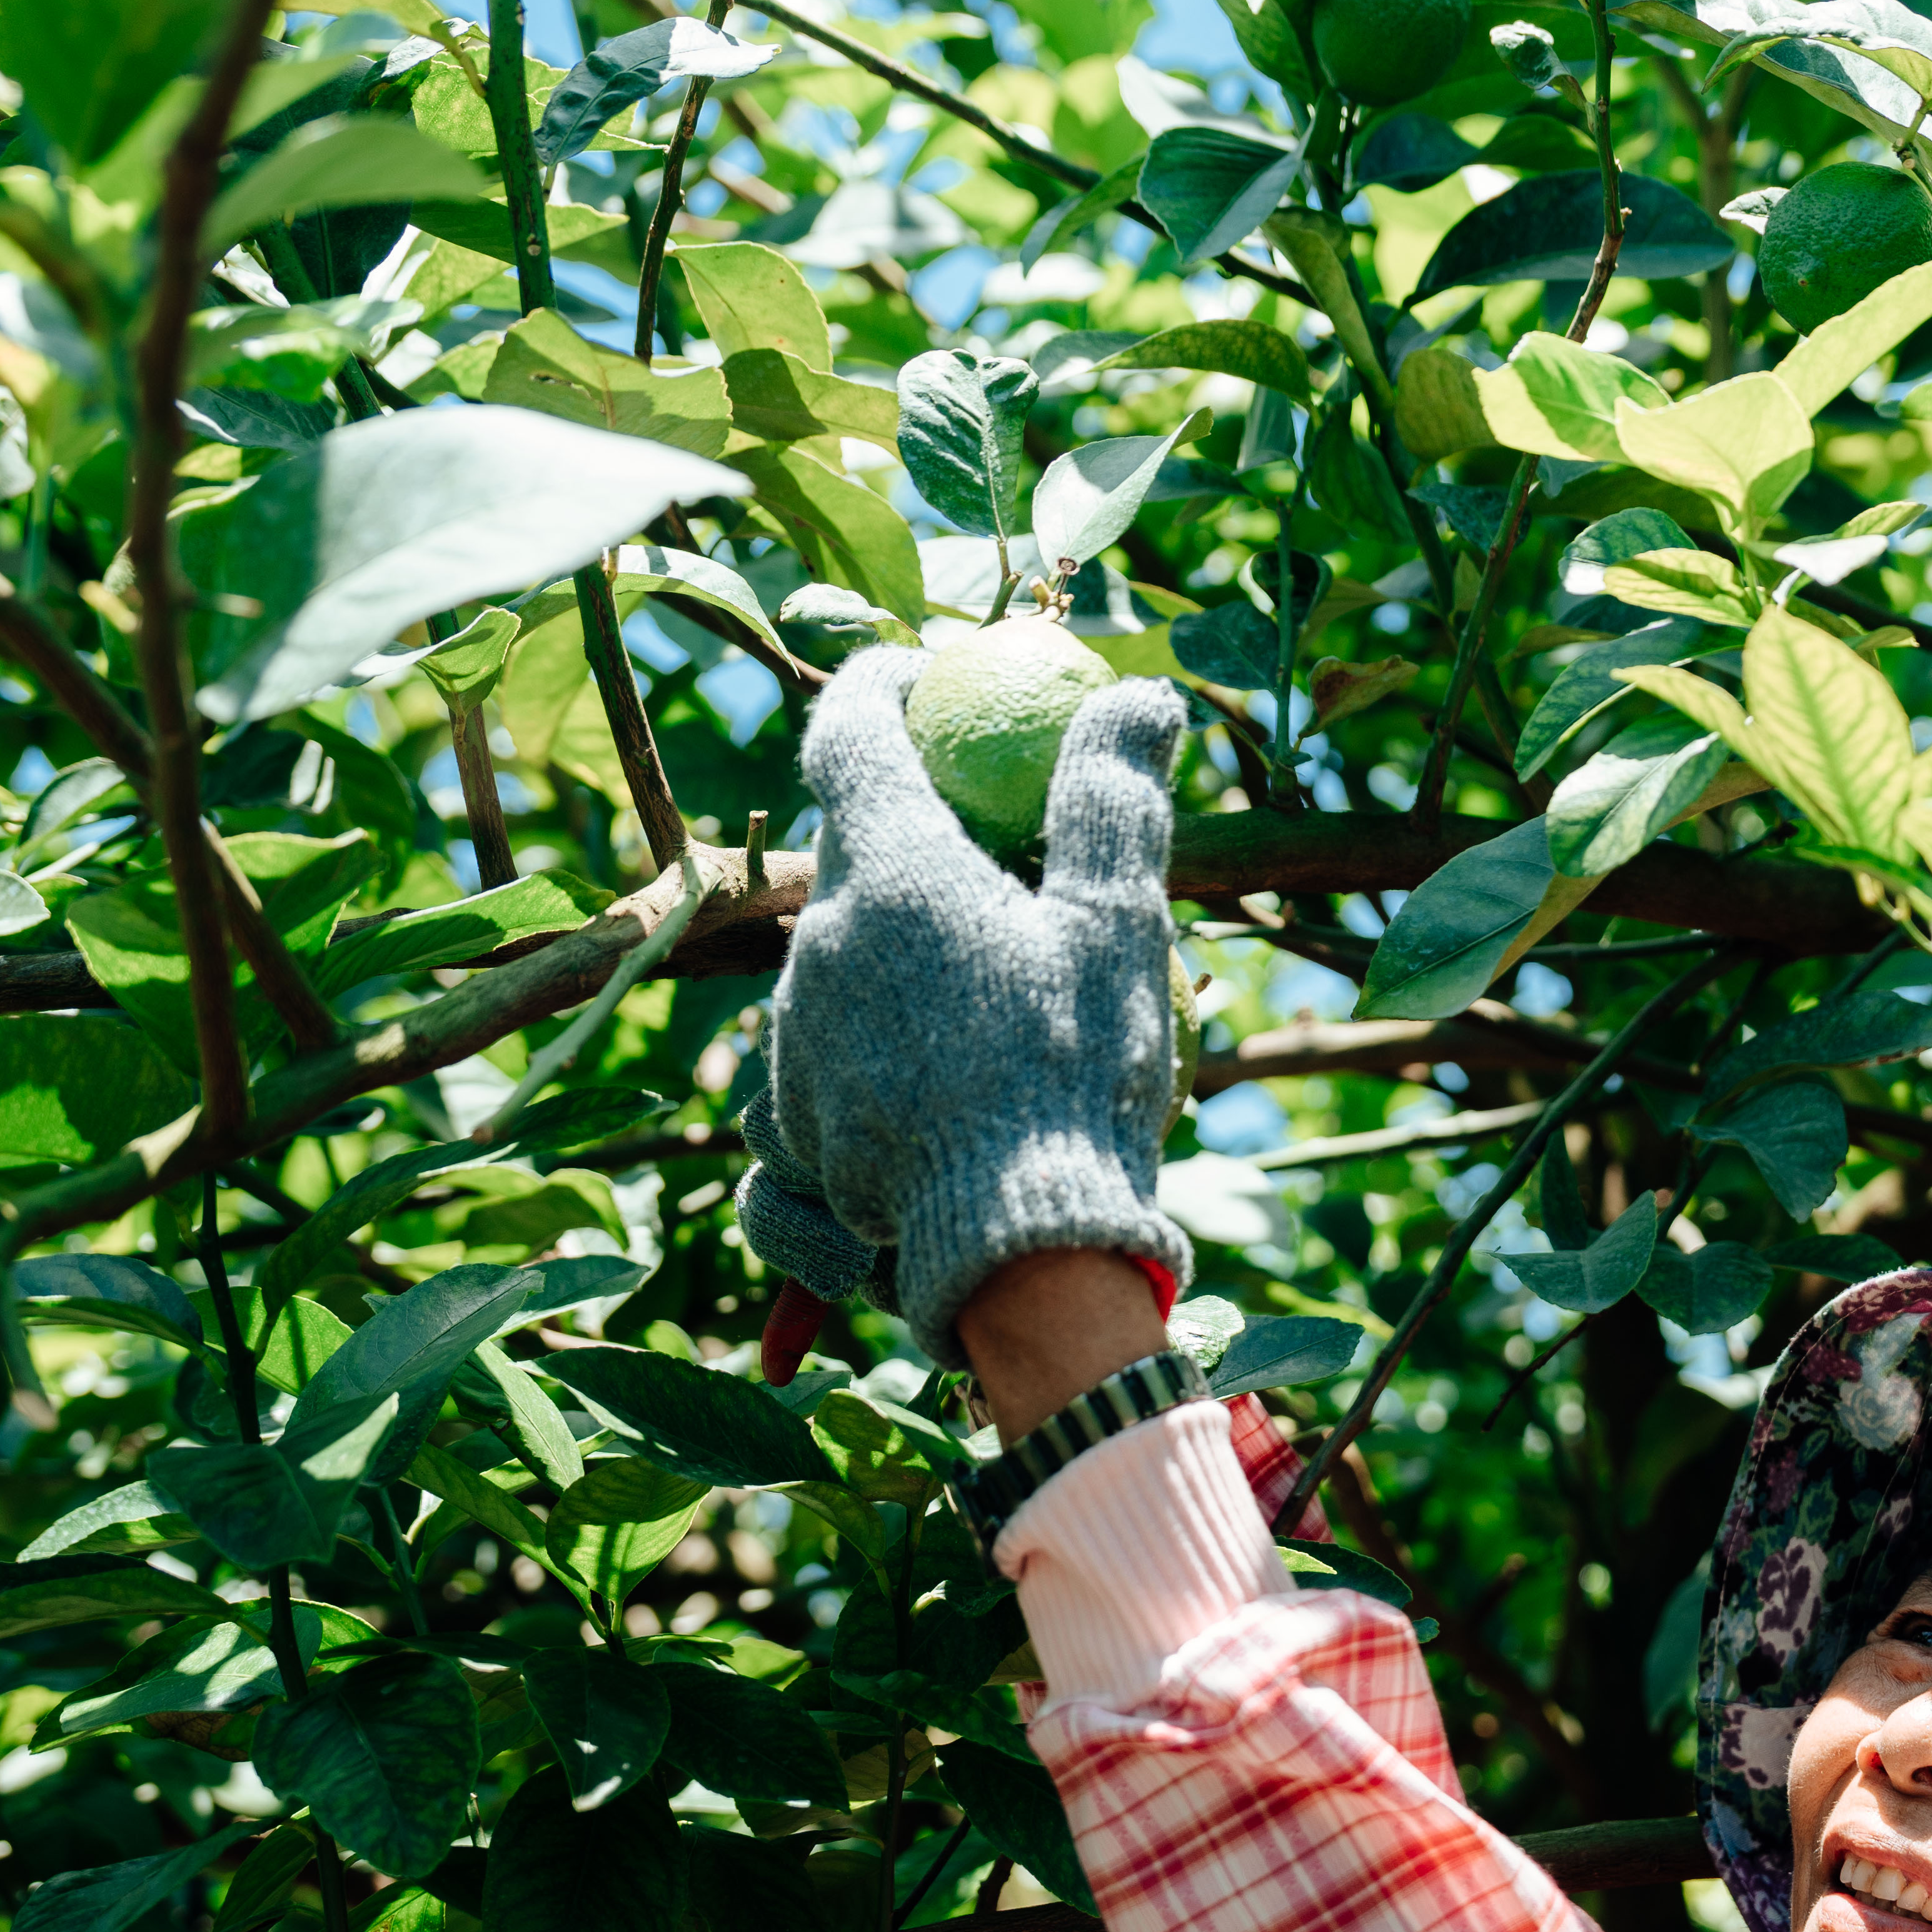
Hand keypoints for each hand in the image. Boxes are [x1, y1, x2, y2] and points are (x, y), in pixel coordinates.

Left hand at [758, 644, 1198, 1364]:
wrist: (1020, 1256)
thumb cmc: (1078, 1076)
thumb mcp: (1118, 927)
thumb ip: (1114, 803)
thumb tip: (1142, 694)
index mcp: (894, 878)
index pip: (849, 737)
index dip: (873, 688)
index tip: (910, 674)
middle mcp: (818, 951)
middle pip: (846, 866)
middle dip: (901, 850)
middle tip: (982, 866)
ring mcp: (791, 1048)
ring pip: (825, 977)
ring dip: (882, 975)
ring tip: (970, 1018)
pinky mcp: (789, 1134)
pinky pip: (802, 1082)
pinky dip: (848, 1079)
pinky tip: (910, 1109)